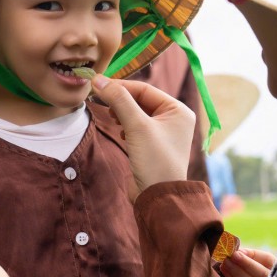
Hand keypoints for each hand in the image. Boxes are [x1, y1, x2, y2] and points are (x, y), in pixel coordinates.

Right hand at [91, 75, 195, 199]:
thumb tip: (98, 79)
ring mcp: (164, 133)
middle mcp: (174, 119)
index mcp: (178, 110)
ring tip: (112, 118)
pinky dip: (126, 127)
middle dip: (121, 101)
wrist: (158, 198)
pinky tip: (121, 134)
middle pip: (141, 100)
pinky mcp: (153, 145)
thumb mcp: (137, 126)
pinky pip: (136, 127)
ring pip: (137, 113)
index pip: (145, 89)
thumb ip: (119, 100)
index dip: (121, 86)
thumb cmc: (155, 160)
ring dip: (122, 113)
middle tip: (101, 101)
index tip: (98, 85)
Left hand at [219, 247, 275, 276]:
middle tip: (227, 258)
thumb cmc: (263, 268)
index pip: (262, 273)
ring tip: (224, 263)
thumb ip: (254, 254)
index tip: (236, 254)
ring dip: (231, 275)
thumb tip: (240, 252)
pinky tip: (224, 271)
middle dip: (237, 269)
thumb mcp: (264, 260)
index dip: (248, 264)